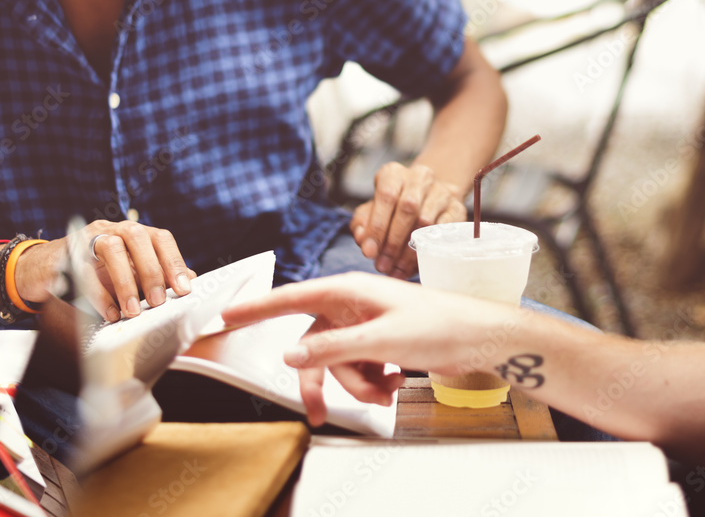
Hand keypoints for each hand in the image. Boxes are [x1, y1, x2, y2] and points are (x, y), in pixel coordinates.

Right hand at [15, 220, 195, 320]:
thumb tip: (191, 281)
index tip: (185, 290)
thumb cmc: (93, 271)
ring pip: (111, 248)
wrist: (46, 269)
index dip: (174, 262)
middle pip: (137, 237)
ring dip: (125, 281)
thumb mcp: (127, 272)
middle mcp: (112, 229)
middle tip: (158, 302)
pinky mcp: (65, 254)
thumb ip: (156, 274)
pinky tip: (109, 313)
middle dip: (151, 271)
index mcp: (132, 233)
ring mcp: (87, 238)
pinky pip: (83, 268)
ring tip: (132, 312)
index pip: (160, 238)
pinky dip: (98, 293)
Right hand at [222, 273, 516, 425]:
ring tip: (386, 387)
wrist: (480, 337)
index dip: (254, 308)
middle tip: (315, 414)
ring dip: (357, 384)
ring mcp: (363, 324)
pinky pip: (356, 367)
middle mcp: (349, 305)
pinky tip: (394, 381)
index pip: (289, 298)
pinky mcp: (377, 341)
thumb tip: (291, 356)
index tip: (224, 315)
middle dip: (320, 381)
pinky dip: (372, 382)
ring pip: (336, 362)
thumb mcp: (381, 340)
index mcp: (345, 291)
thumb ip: (332, 349)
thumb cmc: (438, 324)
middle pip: (312, 346)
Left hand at [351, 162, 465, 277]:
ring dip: (410, 250)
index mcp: (393, 173)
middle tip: (383, 265)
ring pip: (426, 221)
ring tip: (397, 269)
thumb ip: (363, 224)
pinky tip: (417, 263)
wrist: (426, 198)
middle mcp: (419, 177)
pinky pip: (445, 230)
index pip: (386, 195)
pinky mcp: (457, 208)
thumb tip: (362, 240)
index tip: (370, 251)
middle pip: (407, 207)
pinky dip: (430, 250)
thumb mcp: (372, 210)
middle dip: (393, 241)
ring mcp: (441, 191)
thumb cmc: (392, 207)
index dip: (377, 225)